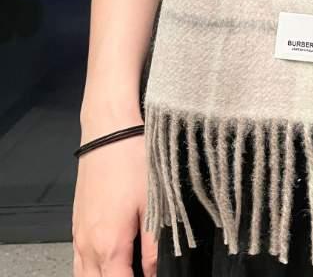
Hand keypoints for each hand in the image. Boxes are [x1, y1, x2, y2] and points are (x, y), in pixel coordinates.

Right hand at [72, 131, 157, 275]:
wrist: (109, 131)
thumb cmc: (132, 161)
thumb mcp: (153, 203)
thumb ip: (154, 245)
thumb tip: (156, 272)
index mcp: (108, 245)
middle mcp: (88, 246)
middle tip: (141, 272)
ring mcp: (78, 236)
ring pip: (83, 275)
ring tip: (126, 268)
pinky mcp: (77, 223)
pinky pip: (78, 260)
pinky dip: (91, 269)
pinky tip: (109, 260)